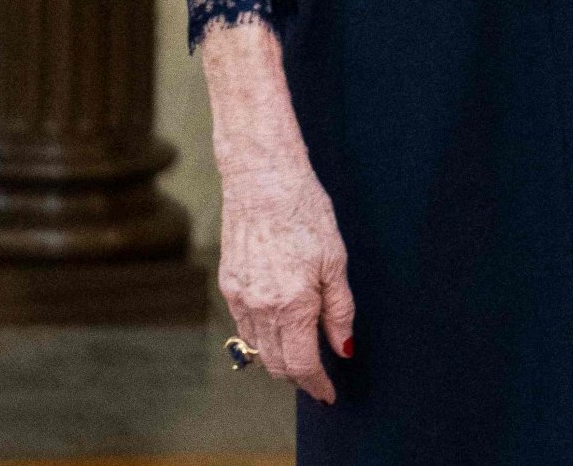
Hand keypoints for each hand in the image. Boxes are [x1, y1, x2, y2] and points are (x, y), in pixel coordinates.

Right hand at [217, 157, 354, 404]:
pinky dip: (261, 336)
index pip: (302, 364)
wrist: (262, 178)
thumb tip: (343, 348)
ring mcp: (240, 297)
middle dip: (299, 376)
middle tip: (318, 377)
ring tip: (301, 353)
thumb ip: (339, 309)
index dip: (317, 384)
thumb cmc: (305, 211)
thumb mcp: (335, 259)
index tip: (328, 394)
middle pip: (277, 364)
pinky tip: (278, 325)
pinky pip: (244, 326)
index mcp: (292, 304)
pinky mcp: (228, 283)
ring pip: (258, 349)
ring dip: (279, 358)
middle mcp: (261, 308)